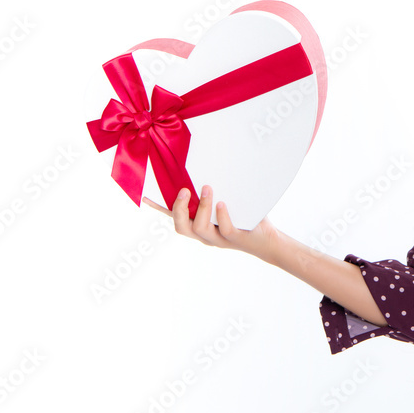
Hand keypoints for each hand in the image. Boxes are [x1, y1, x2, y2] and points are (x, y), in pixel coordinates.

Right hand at [143, 185, 280, 261]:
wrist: (268, 240)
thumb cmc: (246, 219)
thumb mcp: (227, 203)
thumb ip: (214, 193)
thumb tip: (207, 171)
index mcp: (198, 226)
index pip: (174, 218)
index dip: (159, 208)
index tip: (145, 196)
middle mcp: (205, 235)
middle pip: (181, 227)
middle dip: (178, 208)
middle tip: (184, 190)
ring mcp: (219, 239)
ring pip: (199, 228)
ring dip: (201, 206)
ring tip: (208, 188)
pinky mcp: (235, 238)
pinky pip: (225, 229)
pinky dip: (222, 215)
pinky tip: (222, 204)